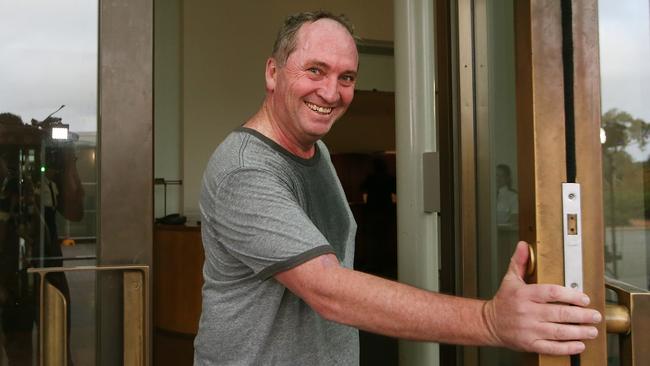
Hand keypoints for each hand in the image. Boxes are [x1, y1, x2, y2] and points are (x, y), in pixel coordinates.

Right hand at [483, 241, 601, 354]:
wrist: (489, 324)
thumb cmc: (503, 302)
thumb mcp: (509, 279)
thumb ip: (519, 262)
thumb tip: (523, 245)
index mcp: (524, 295)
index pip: (552, 293)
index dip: (571, 295)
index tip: (584, 298)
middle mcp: (527, 312)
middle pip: (560, 313)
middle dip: (582, 315)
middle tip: (595, 315)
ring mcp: (529, 329)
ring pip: (559, 331)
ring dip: (579, 332)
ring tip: (592, 330)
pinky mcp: (530, 343)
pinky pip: (552, 347)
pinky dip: (567, 347)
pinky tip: (578, 344)